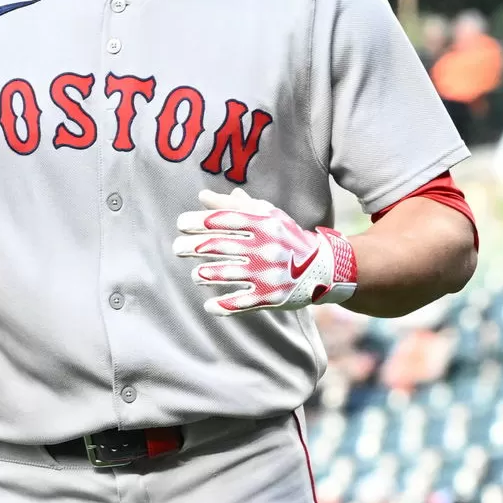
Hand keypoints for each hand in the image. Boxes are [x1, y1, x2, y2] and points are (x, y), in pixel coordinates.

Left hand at [172, 187, 356, 315]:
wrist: (324, 267)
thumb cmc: (286, 237)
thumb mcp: (267, 215)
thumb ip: (235, 206)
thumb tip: (202, 197)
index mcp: (262, 224)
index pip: (222, 220)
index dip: (196, 221)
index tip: (181, 225)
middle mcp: (264, 247)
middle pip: (217, 246)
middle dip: (191, 247)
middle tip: (178, 248)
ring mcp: (267, 273)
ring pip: (225, 274)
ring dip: (203, 274)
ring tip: (196, 274)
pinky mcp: (270, 296)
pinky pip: (239, 303)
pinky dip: (221, 306)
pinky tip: (209, 305)